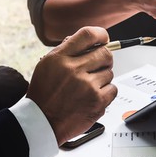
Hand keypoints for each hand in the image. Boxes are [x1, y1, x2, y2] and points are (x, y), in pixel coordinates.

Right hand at [27, 26, 117, 144]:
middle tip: (97, 66)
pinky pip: (113, 89)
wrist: (42, 122)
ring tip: (88, 87)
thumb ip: (66, 51)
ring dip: (102, 78)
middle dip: (104, 59)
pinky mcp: (97, 101)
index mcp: (60, 58)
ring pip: (109, 72)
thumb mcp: (47, 66)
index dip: (100, 35)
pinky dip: (106, 93)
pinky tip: (92, 97)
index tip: (104, 39)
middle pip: (105, 53)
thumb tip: (88, 42)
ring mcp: (87, 86)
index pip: (87, 35)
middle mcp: (74, 70)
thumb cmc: (44, 95)